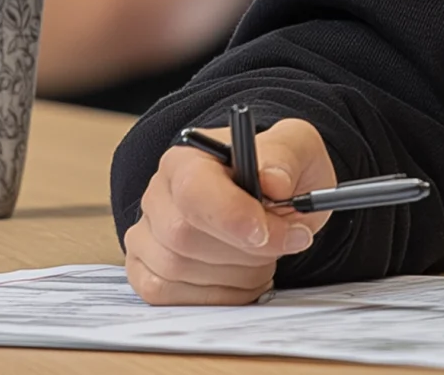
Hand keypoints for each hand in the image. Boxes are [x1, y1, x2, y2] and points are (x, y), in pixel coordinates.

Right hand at [124, 117, 337, 303]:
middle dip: (244, 249)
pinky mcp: (146, 270)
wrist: (272, 202)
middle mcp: (158, 194)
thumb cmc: (278, 175)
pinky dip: (216, 294)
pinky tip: (243, 276)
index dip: (229, 215)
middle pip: (184, 236)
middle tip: (286, 240)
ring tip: (266, 255)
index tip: (265, 232)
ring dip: (237, 272)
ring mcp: (147, 234)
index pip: (193, 188)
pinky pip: (166, 294)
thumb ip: (287, 159)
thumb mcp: (297, 148)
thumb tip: (273, 181)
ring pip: (177, 269)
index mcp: (188, 158)